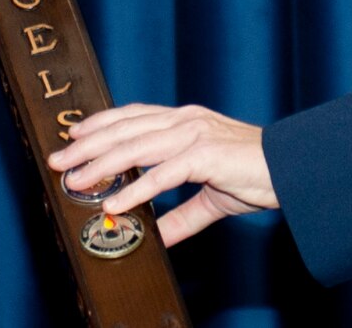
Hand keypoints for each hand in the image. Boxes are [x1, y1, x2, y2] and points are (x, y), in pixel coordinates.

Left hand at [46, 103, 274, 247]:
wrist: (292, 170)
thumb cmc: (254, 177)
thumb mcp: (210, 199)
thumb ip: (180, 216)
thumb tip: (156, 236)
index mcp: (185, 121)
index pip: (134, 115)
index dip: (102, 123)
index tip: (75, 135)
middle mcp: (185, 121)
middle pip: (126, 129)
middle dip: (89, 145)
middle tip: (59, 160)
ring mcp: (193, 135)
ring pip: (136, 147)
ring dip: (102, 166)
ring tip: (76, 181)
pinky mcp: (204, 156)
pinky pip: (162, 175)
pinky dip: (135, 189)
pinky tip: (115, 203)